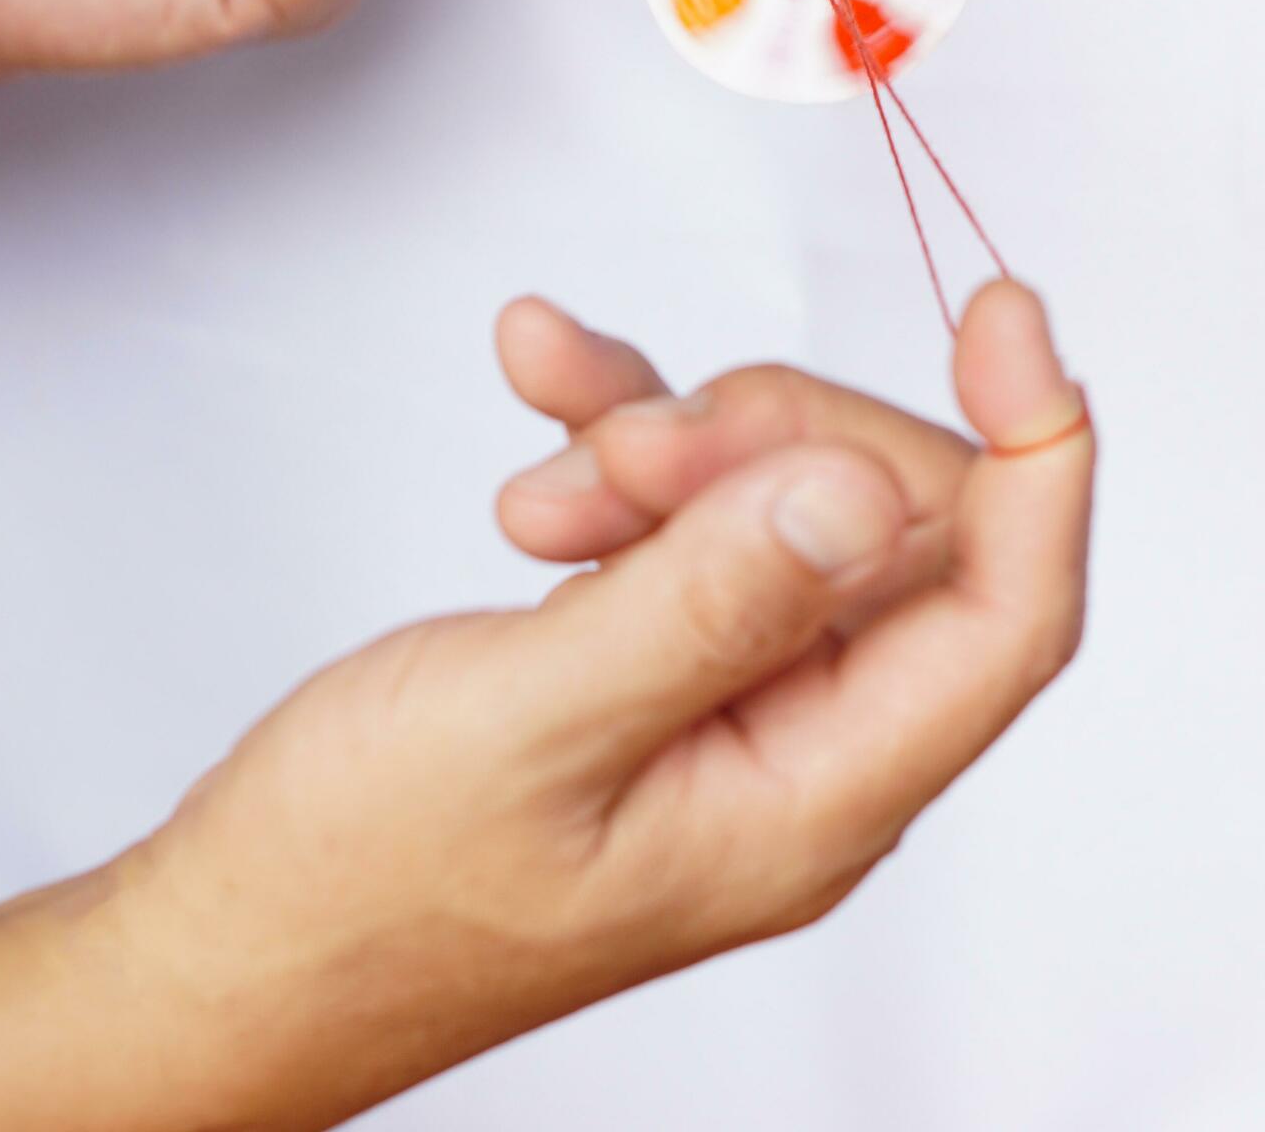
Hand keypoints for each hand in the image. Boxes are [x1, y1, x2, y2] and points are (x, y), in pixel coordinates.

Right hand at [100, 281, 1092, 1129]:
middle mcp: (802, 756)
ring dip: (673, 444)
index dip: (1036, 449)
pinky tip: (546, 392)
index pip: (1011, 612)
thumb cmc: (356, 889)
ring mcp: (732, 707)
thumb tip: (865, 494)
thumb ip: (708, 605)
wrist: (228, 951)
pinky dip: (620, 444)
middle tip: (632, 448)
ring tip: (546, 480)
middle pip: (895, 525)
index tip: (1002, 312)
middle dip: (771, 439)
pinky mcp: (662, 665)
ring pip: (786, 503)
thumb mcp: (530, 726)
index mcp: (816, 804)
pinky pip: (691, 516)